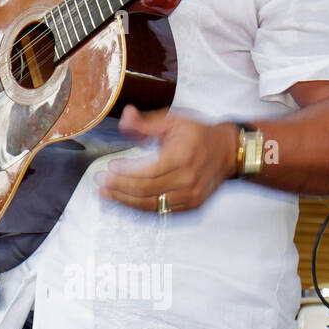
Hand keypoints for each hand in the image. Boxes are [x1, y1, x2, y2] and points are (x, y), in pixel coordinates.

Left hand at [99, 107, 237, 213]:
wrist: (229, 153)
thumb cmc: (199, 135)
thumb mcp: (173, 121)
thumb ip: (146, 123)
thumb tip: (126, 116)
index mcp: (182, 157)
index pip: (147, 171)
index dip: (125, 173)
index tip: (108, 168)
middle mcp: (188, 180)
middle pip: (146, 191)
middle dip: (118, 188)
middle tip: (99, 182)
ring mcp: (191, 196)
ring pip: (151, 206)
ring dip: (125, 202)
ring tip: (106, 194)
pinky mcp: (192, 206)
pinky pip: (161, 212)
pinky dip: (140, 209)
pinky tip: (124, 202)